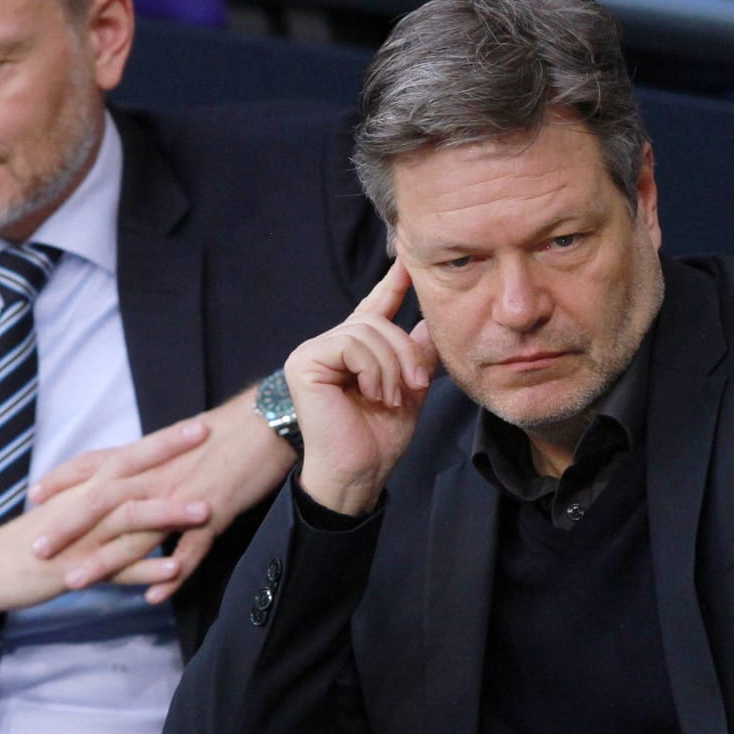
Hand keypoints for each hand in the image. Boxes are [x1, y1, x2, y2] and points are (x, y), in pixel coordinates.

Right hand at [0, 425, 212, 621]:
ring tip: (206, 510)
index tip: (198, 424)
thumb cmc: (33, 539)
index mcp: (84, 488)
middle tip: (207, 435)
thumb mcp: (68, 510)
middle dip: (169, 455)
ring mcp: (81, 538)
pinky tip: (174, 570)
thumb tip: (134, 486)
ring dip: (167, 514)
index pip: (128, 455)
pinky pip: (116, 571)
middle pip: (130, 472)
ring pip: (128, 520)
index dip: (162, 439)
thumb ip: (100, 497)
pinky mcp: (75, 570)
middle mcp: (84, 505)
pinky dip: (145, 570)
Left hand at [27, 390, 298, 602]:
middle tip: (36, 550)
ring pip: (135, 532)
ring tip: (76, 583)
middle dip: (66, 528)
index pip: (95, 466)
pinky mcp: (213, 514)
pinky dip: (171, 574)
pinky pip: (189, 550)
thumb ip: (151, 458)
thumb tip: (133, 468)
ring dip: (104, 560)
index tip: (34, 496)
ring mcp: (182, 497)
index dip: (62, 480)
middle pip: (101, 502)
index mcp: (147, 456)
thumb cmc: (227, 430)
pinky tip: (155, 597)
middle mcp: (156, 475)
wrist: (267, 422)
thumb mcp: (179, 440)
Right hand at [287, 259, 437, 514]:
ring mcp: (313, 352)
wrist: (359, 472)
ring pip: (367, 332)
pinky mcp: (305, 363)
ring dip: (391, 369)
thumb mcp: (409, 389)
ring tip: (390, 398)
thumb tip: (429, 322)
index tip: (407, 261)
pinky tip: (373, 394)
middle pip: (378, 321)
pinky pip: (351, 344)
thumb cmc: (379, 439)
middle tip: (414, 387)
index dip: (391, 284)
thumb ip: (415, 355)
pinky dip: (372, 370)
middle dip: (405, 354)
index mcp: (353, 351)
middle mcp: (329, 345)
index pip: (373, 307)